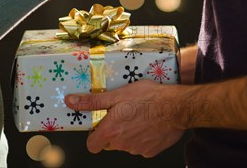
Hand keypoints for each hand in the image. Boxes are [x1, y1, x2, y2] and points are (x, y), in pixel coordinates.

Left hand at [65, 80, 184, 156]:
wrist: (175, 107)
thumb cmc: (146, 98)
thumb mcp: (116, 95)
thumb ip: (91, 101)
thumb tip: (70, 101)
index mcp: (111, 132)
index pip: (92, 145)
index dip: (94, 134)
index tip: (101, 122)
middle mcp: (122, 145)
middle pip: (109, 143)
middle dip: (112, 130)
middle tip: (121, 112)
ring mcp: (137, 150)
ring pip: (125, 143)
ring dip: (128, 132)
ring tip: (137, 113)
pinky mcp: (151, 151)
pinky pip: (140, 145)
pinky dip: (142, 136)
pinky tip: (148, 122)